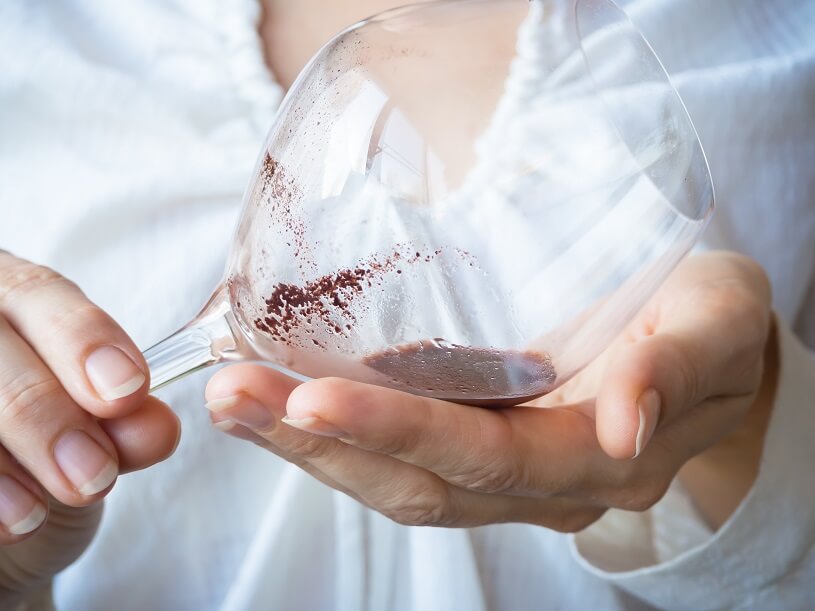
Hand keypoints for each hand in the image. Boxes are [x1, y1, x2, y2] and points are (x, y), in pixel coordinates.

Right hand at [0, 252, 178, 605]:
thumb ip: (125, 423)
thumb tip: (155, 427)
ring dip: (5, 461)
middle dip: (47, 414)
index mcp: (12, 298)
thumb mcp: (97, 430)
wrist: (1, 501)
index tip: (129, 388)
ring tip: (39, 514)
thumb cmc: (51, 443)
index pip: (38, 292)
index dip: (83, 337)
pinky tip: (7, 524)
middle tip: (95, 474)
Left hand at [206, 252, 772, 531]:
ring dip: (308, 446)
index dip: (398, 435)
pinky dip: (334, 433)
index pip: (486, 459)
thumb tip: (622, 425)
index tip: (311, 399)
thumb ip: (674, 370)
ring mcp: (507, 473)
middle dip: (319, 447)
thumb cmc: (711, 322)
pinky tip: (281, 400)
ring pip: (397, 481)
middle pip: (418, 484)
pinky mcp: (484, 445)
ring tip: (236, 399)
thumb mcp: (716, 324)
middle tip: (234, 396)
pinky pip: (400, 456)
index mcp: (597, 456)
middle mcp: (542, 482)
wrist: (704, 344)